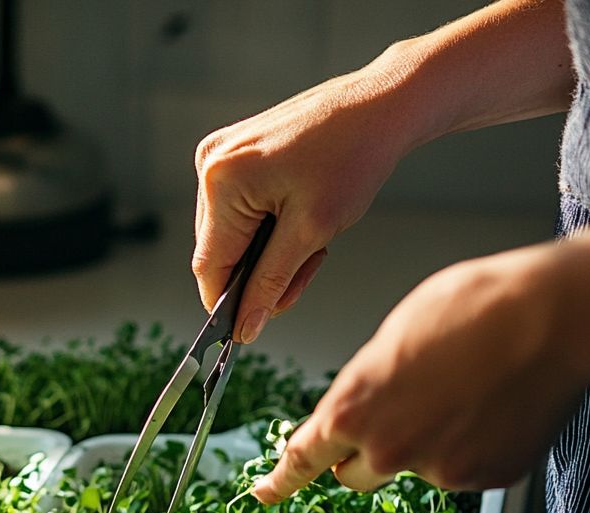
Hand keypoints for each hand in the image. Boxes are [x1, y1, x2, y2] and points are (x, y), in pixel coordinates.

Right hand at [194, 68, 414, 341]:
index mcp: (222, 182)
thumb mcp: (312, 232)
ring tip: (312, 242)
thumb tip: (244, 327)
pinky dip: (267, 228)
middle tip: (306, 272)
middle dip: (258, 274)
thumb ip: (270, 283)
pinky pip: (238, 211)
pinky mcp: (234, 155)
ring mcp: (219, 157)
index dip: (228, 304)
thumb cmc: (353, 157)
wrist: (380, 106)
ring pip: (230, 235)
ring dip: (267, 253)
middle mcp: (209, 165)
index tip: (250, 329)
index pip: (210, 265)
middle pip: (218, 252)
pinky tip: (299, 218)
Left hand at [251, 244, 589, 501]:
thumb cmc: (473, 308)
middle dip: (365, 452)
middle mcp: (388, 450)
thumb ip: (365, 384)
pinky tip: (492, 406)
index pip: (302, 458)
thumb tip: (364, 402)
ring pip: (415, 467)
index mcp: (352, 410)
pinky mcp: (483, 478)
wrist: (552, 316)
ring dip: (426, 443)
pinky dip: (472, 446)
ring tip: (464, 391)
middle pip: (354, 474)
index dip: (280, 479)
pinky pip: (464, 469)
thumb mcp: (392, 336)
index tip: (264, 492)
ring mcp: (438, 471)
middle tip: (399, 413)